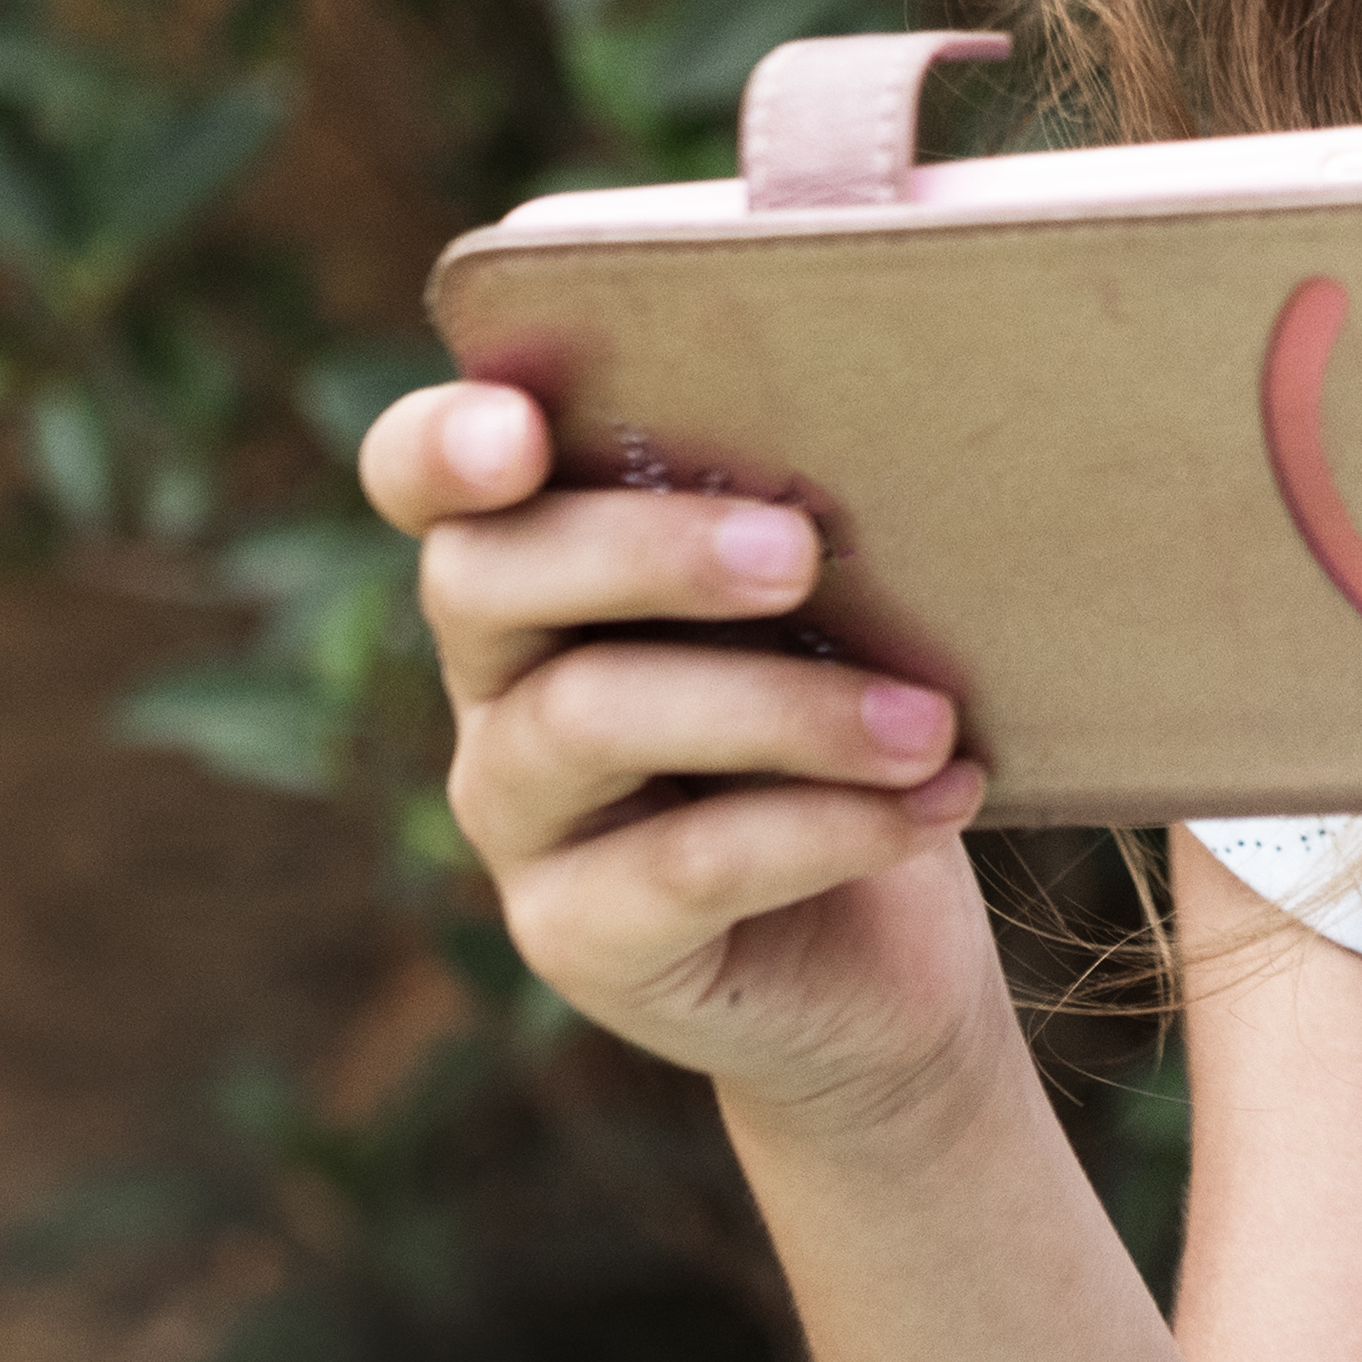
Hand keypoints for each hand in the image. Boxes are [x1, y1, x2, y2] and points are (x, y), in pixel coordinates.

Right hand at [358, 376, 1015, 1151]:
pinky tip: (933, 803)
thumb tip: (909, 409)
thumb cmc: (866, 711)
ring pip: (589, 720)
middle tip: (802, 550)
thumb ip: (822, 511)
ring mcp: (520, 814)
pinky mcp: (576, 936)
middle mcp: (499, 677)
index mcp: (545, 557)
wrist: (887, 951)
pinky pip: (679, 867)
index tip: (516, 429)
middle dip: (647, 549)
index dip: (441, 444)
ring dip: (780, 707)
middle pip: (492, 576)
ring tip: (926, 722)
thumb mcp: (851, 599)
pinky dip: (820, 827)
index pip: (428, 475)